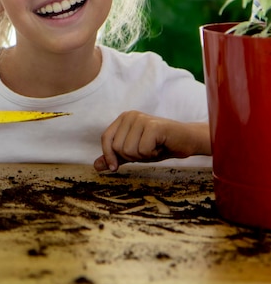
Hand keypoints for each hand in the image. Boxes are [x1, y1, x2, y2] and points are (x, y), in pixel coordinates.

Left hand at [94, 111, 210, 171]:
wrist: (186, 141)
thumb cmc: (159, 146)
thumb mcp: (133, 153)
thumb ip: (116, 157)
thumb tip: (96, 166)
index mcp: (123, 118)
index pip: (106, 139)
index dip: (108, 156)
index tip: (115, 168)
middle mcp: (130, 115)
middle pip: (117, 148)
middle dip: (132, 156)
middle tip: (147, 149)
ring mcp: (142, 119)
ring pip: (129, 150)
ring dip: (143, 156)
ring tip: (154, 147)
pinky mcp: (153, 126)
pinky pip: (142, 150)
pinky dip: (152, 154)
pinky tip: (160, 146)